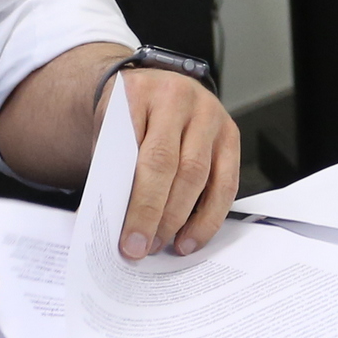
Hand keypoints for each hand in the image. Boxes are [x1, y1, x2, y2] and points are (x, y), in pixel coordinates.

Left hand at [113, 68, 239, 261]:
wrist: (149, 89)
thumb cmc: (125, 118)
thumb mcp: (107, 133)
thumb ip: (111, 171)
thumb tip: (110, 224)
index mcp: (142, 93)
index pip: (142, 155)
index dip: (137, 203)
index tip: (125, 239)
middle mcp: (181, 99)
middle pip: (174, 167)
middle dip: (157, 215)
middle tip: (141, 249)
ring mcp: (210, 115)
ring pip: (201, 176)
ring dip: (181, 219)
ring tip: (162, 245)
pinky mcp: (230, 134)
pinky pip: (226, 183)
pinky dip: (208, 217)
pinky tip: (190, 237)